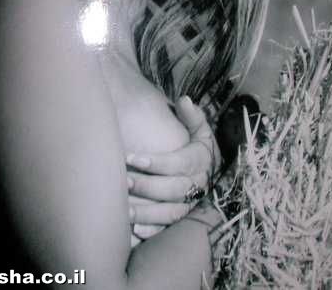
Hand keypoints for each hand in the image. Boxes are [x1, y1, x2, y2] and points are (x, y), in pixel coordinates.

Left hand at [127, 96, 220, 241]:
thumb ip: (192, 115)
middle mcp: (199, 185)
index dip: (155, 162)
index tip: (130, 157)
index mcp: (202, 160)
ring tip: (122, 209)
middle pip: (174, 189)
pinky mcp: (184, 218)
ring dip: (147, 213)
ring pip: (171, 212)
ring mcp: (192, 204)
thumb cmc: (195, 143)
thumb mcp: (199, 128)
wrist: (209, 168)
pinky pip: (170, 228)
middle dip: (147, 186)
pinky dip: (153, 231)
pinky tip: (134, 230)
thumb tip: (184, 100)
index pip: (180, 163)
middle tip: (123, 181)